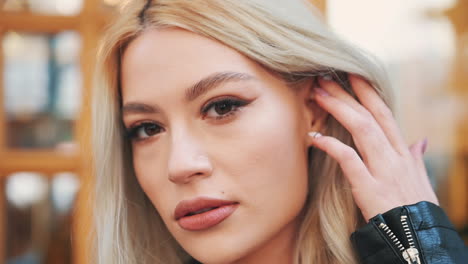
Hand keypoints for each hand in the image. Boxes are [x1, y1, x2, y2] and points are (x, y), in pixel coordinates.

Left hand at [308, 74, 438, 220]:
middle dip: (347, 93)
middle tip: (324, 77)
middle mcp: (394, 155)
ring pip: (362, 130)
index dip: (368, 92)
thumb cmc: (417, 208)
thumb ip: (416, 158)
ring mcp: (383, 170)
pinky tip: (314, 136)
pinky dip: (332, 145)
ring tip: (318, 94)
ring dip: (338, 109)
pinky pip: (349, 160)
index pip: (384, 113)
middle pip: (370, 115)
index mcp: (402, 151)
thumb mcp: (420, 179)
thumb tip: (419, 141)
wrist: (419, 238)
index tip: (351, 74)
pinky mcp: (370, 187)